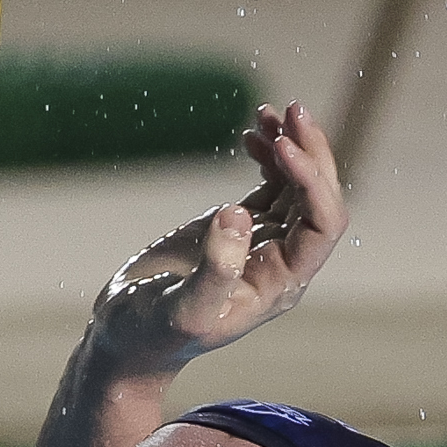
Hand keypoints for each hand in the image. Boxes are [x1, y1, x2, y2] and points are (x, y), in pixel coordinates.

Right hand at [85, 101, 347, 377]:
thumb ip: (214, 268)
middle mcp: (282, 261)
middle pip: (318, 198)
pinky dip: (269, 155)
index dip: (312, 182)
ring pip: (298, 185)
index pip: (320, 225)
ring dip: (292, 146)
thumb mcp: (181, 310)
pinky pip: (272, 185)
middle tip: (291, 111)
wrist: (126, 336)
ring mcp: (262, 241)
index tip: (282, 146)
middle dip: (311, 153)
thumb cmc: (152, 334)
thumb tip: (238, 213)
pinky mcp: (238, 227)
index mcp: (281, 284)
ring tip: (271, 111)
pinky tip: (253, 133)